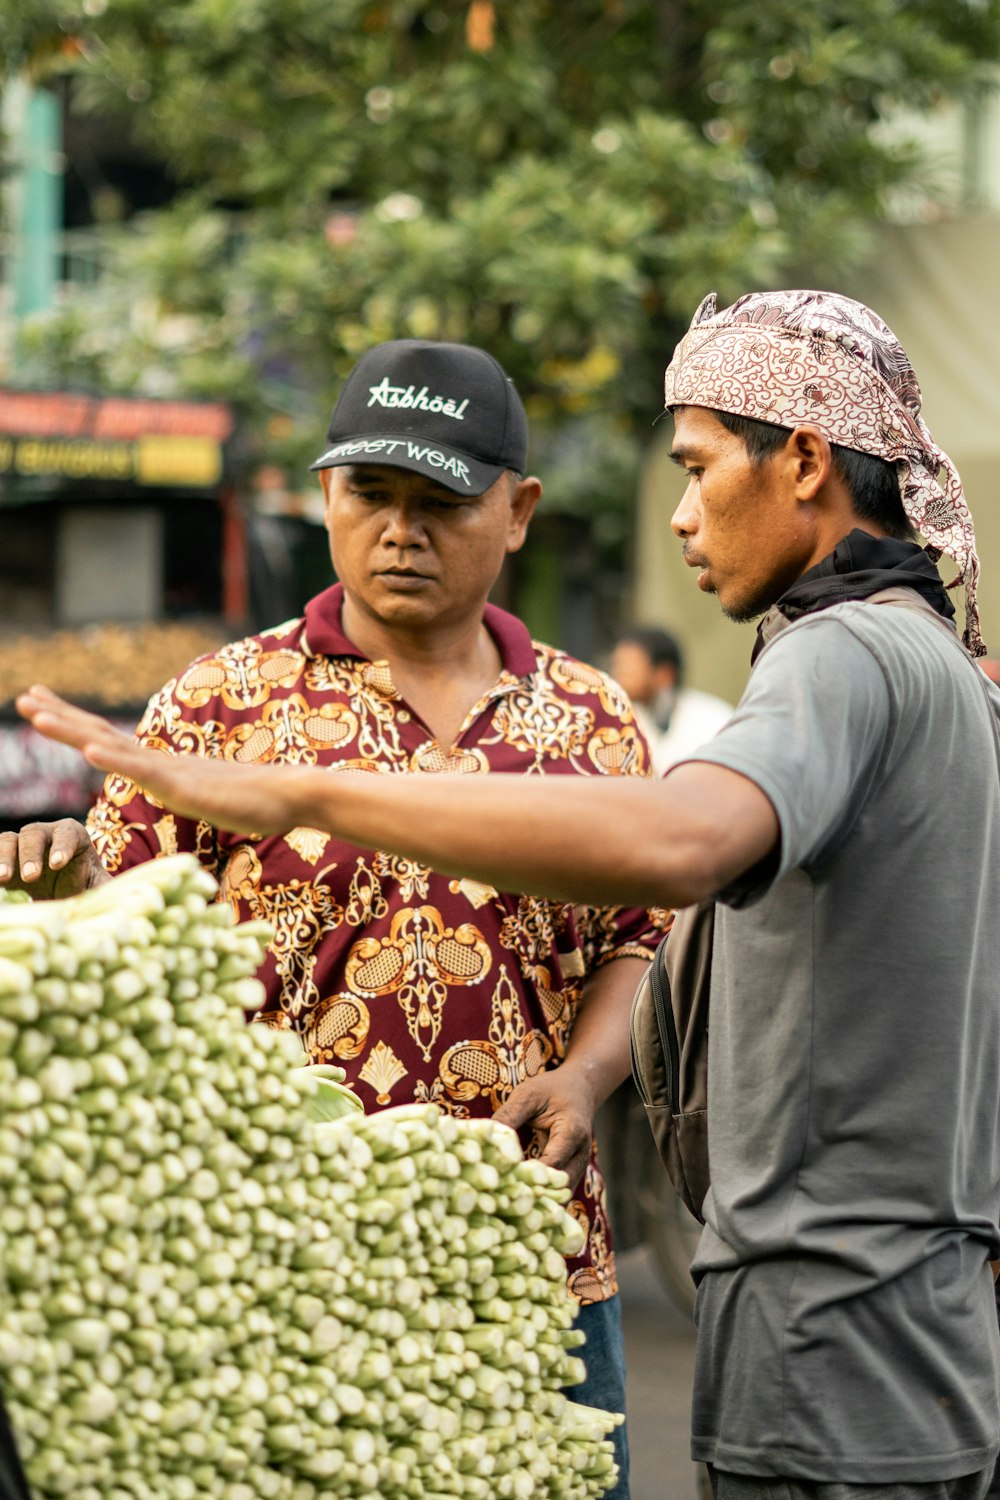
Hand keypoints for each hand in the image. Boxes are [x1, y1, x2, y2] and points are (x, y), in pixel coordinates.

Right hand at [0, 820, 109, 898]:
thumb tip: (124, 899)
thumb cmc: (83, 885)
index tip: (58, 863)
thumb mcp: (97, 886)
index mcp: (72, 835)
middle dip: (31, 854)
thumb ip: (105, 887)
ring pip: (8, 841)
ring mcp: (21, 846)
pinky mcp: (4, 860)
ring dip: (3, 857)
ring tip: (2, 878)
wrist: (60, 894)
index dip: (62, 846)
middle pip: (34, 834)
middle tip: (32, 876)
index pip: (68, 834)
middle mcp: (45, 834)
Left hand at [16, 685, 307, 836]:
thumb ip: (190, 791)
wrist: (294, 794)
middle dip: (59, 717)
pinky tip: (89, 750)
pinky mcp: (186, 787)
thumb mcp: (209, 798)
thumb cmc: (259, 800)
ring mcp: (172, 772)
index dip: (74, 723)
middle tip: (22, 695)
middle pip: (101, 734)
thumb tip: (181, 793)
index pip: (109, 740)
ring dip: (72, 731)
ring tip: (35, 714)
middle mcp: (161, 762)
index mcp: (163, 767)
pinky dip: (115, 760)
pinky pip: (144, 773)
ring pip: (113, 748)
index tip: (41, 706)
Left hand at [493, 1068, 597, 1192]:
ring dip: (538, 1199)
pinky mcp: (572, 1173)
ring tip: (509, 1202)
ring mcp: (579, 1166)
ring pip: (561, 1194)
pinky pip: (559, 1192)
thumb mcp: (528, 1095)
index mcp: (572, 1132)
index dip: (528, 1174)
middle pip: (559, 1186)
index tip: (502, 1179)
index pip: (551, 1163)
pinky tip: (520, 1198)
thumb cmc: (551, 1090)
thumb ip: (509, 1115)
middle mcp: (580, 1154)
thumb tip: (486, 1135)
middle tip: (502, 1196)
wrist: (579, 1089)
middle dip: (533, 1193)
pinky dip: (542, 1196)